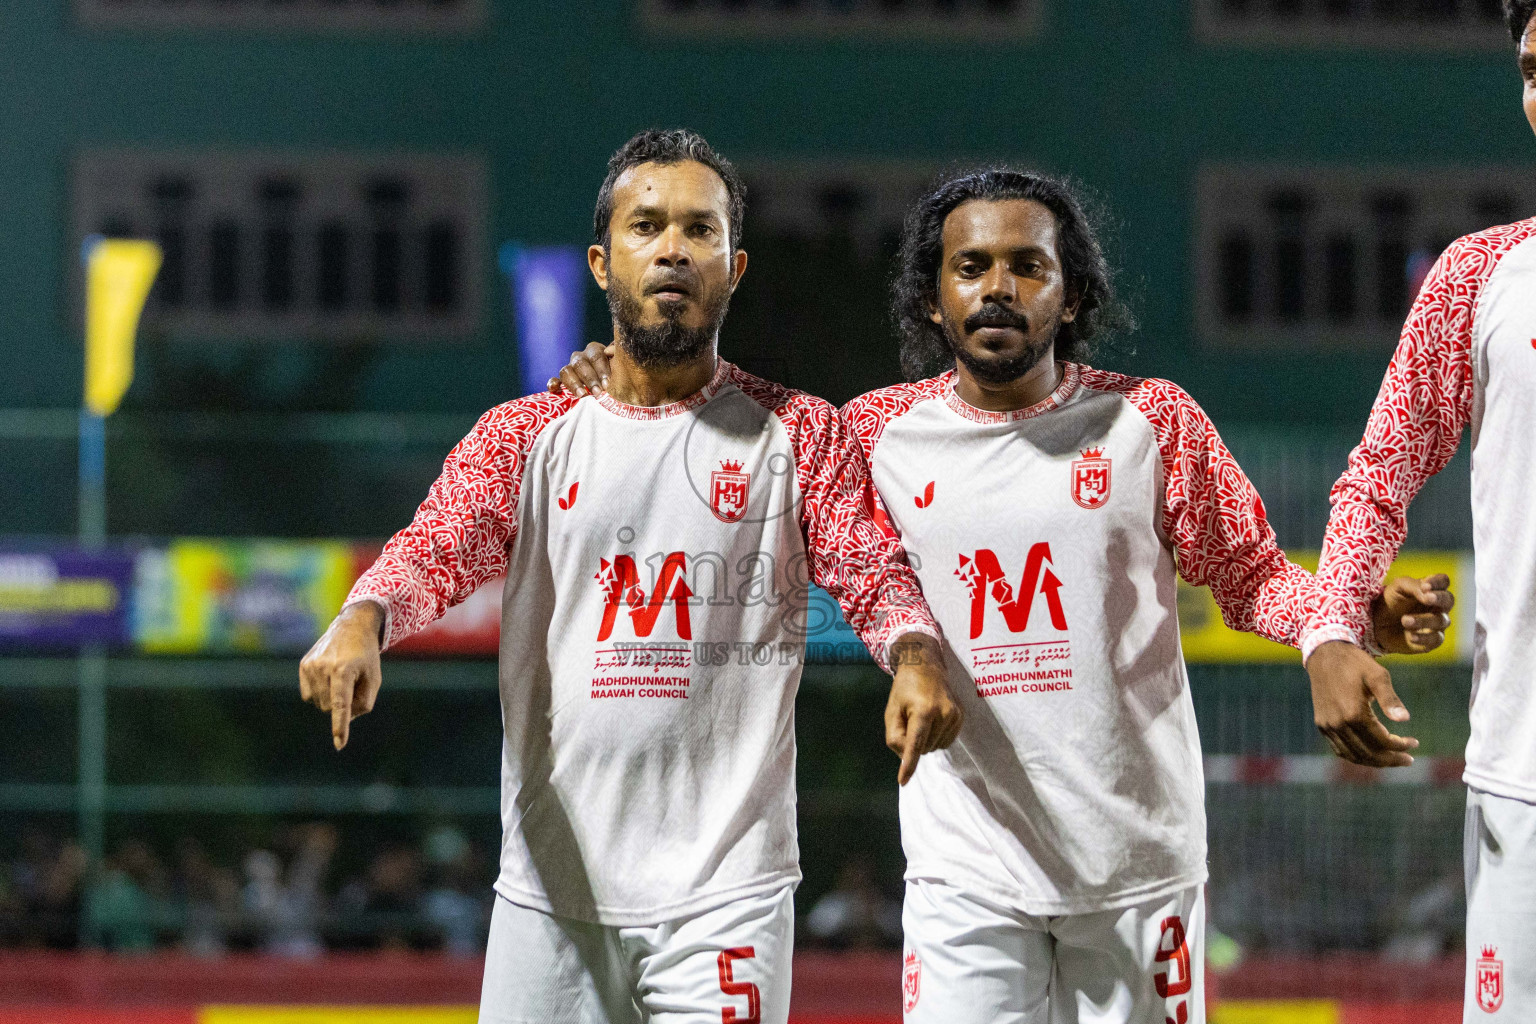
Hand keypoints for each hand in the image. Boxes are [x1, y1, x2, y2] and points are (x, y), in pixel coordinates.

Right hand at [299, 601, 384, 749]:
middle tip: (353, 683)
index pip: (341, 705)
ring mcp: (310, 666)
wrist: (352, 627)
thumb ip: (364, 703)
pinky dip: (321, 692)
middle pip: (330, 707)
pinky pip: (309, 695)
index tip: (339, 744)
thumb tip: (345, 719)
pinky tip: (329, 677)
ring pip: (318, 703)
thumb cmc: (366, 656)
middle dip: (342, 703)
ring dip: (331, 698)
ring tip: (342, 676)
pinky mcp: (303, 665)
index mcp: (343, 670)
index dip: (340, 725)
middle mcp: (323, 668)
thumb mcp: (374, 678)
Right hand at [547, 342, 613, 397]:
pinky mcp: (561, 382)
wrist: (614, 389)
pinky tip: (554, 389)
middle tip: (598, 392)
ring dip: (573, 383)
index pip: (596, 355)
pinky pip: (554, 380)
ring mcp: (570, 369)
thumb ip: (618, 355)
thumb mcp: (622, 366)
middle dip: (589, 379)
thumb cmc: (619, 377)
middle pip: (580, 364)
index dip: (601, 369)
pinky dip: (553, 384)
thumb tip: (609, 350)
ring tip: (582, 395)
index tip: (607, 383)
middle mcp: (580, 358)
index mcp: (595, 351)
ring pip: (565, 371)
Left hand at [885, 633, 962, 784]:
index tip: (903, 781)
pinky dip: (935, 737)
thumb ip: (894, 737)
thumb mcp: (891, 711)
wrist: (926, 666)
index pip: (915, 744)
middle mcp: (943, 713)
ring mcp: (955, 716)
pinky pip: (944, 742)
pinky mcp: (961, 718)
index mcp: (923, 710)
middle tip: (909, 719)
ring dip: (924, 740)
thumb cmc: (904, 690)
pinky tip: (932, 721)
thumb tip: (908, 756)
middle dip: (913, 742)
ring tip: (921, 717)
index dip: (909, 764)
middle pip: (923, 749)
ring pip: (934, 748)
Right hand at [1306, 640, 1418, 767]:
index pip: (1382, 741)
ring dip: (1375, 761)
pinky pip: (1340, 749)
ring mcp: (1328, 726)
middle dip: (1391, 759)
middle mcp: (1338, 723)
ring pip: (1353, 755)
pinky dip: (1356, 756)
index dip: (1400, 746)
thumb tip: (1405, 720)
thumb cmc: (1355, 663)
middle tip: (1408, 759)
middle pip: (1368, 753)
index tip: (1415, 743)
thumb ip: (1391, 699)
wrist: (1325, 654)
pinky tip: (1369, 753)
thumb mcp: (1378, 676)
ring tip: (1391, 759)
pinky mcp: (1322, 724)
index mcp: (1354, 713)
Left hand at [1371, 573, 1453, 654]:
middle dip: (1439, 598)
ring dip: (1423, 620)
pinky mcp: (1432, 640)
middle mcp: (1438, 606)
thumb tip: (1427, 593)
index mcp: (1430, 589)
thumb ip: (1413, 585)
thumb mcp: (1397, 588)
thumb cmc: (1390, 602)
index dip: (1437, 582)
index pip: (1443, 581)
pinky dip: (1423, 638)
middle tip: (1427, 598)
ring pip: (1441, 620)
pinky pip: (1436, 639)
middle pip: (1449, 600)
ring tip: (1405, 620)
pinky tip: (1410, 636)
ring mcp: (1437, 623)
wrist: (1377, 625)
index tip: (1425, 586)